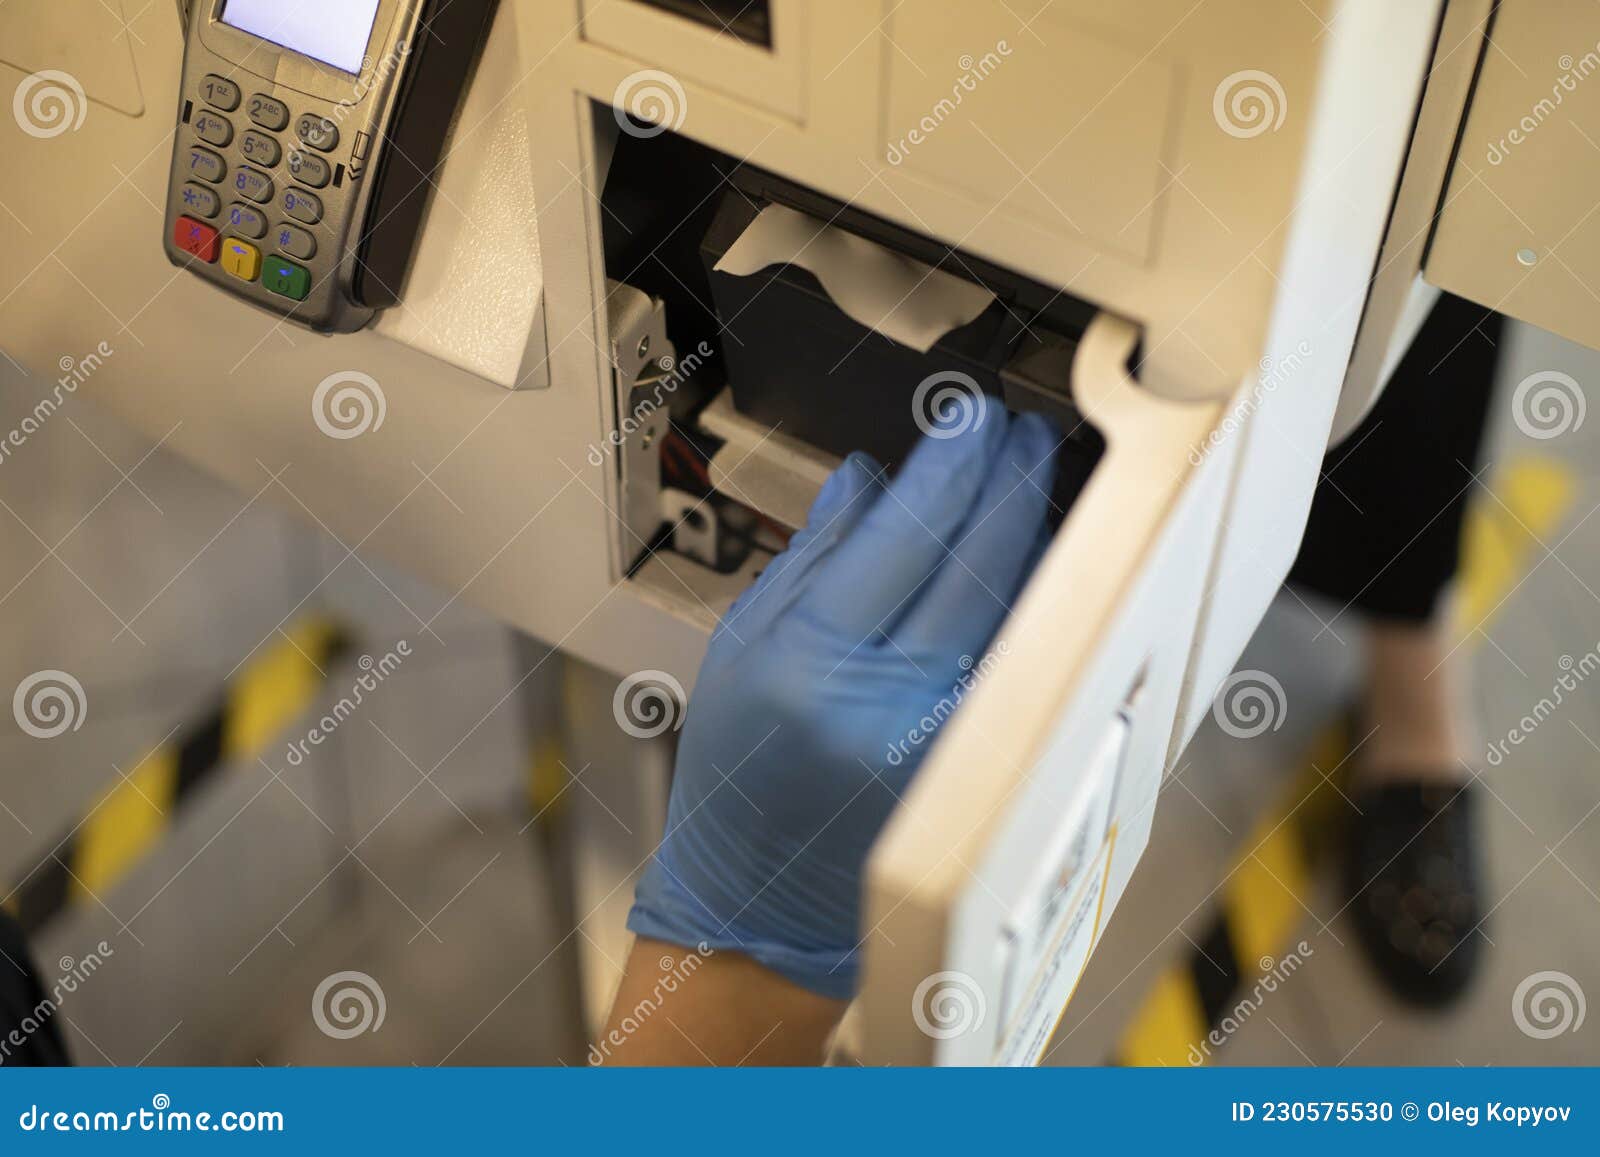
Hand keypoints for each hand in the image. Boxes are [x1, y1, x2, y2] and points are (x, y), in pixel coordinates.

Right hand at [627, 397, 1058, 997]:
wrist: (763, 892)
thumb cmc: (741, 769)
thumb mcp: (743, 645)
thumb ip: (813, 554)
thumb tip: (875, 476)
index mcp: (813, 661)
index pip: (908, 534)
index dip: (953, 464)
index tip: (974, 417)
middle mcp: (889, 701)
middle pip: (982, 563)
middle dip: (1011, 481)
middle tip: (1023, 433)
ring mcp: (947, 739)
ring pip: (1019, 610)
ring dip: (1035, 533)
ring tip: (1034, 479)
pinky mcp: (981, 766)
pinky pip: (1022, 661)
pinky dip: (1034, 601)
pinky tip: (1035, 560)